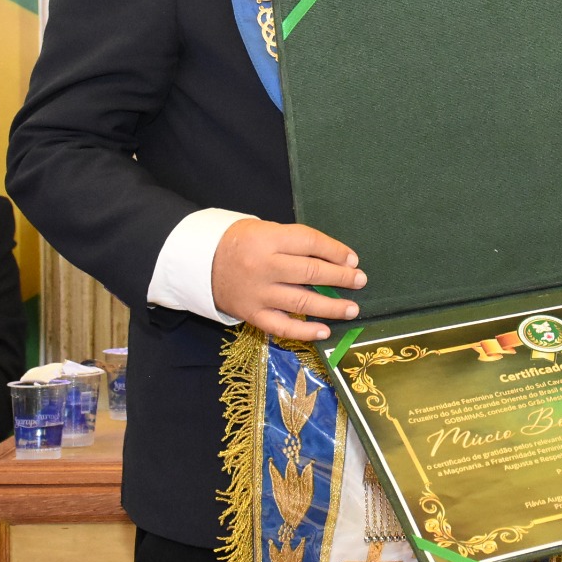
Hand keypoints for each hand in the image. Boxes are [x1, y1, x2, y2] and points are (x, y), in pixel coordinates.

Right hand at [211, 219, 366, 340]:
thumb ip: (296, 242)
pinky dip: (305, 331)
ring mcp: (258, 293)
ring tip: (352, 309)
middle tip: (360, 281)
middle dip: (340, 278)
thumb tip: (336, 259)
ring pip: (301, 302)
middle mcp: (264, 267)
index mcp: (268, 239)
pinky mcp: (252, 315)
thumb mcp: (266, 230)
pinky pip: (282, 326)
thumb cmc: (242, 243)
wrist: (201, 262)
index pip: (310, 243)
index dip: (335, 251)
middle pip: (310, 273)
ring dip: (331, 307)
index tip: (353, 260)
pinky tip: (325, 331)